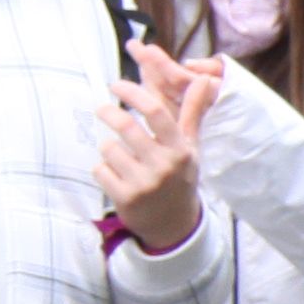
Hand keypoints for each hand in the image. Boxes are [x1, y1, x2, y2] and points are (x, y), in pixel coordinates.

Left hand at [96, 39, 220, 252]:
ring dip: (108, 147)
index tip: (117, 84)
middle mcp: (163, 165)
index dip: (133, 93)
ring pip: (109, 148)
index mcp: (179, 149)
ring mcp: (143, 183)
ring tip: (118, 154)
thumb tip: (204, 78)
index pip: (156, 112)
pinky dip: (102, 168)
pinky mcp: (125, 198)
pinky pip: (100, 169)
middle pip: (127, 127)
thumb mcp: (190, 147)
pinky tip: (115, 175)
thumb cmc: (179, 177)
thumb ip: (192, 112)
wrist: (174, 225)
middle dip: (109, 113)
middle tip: (102, 108)